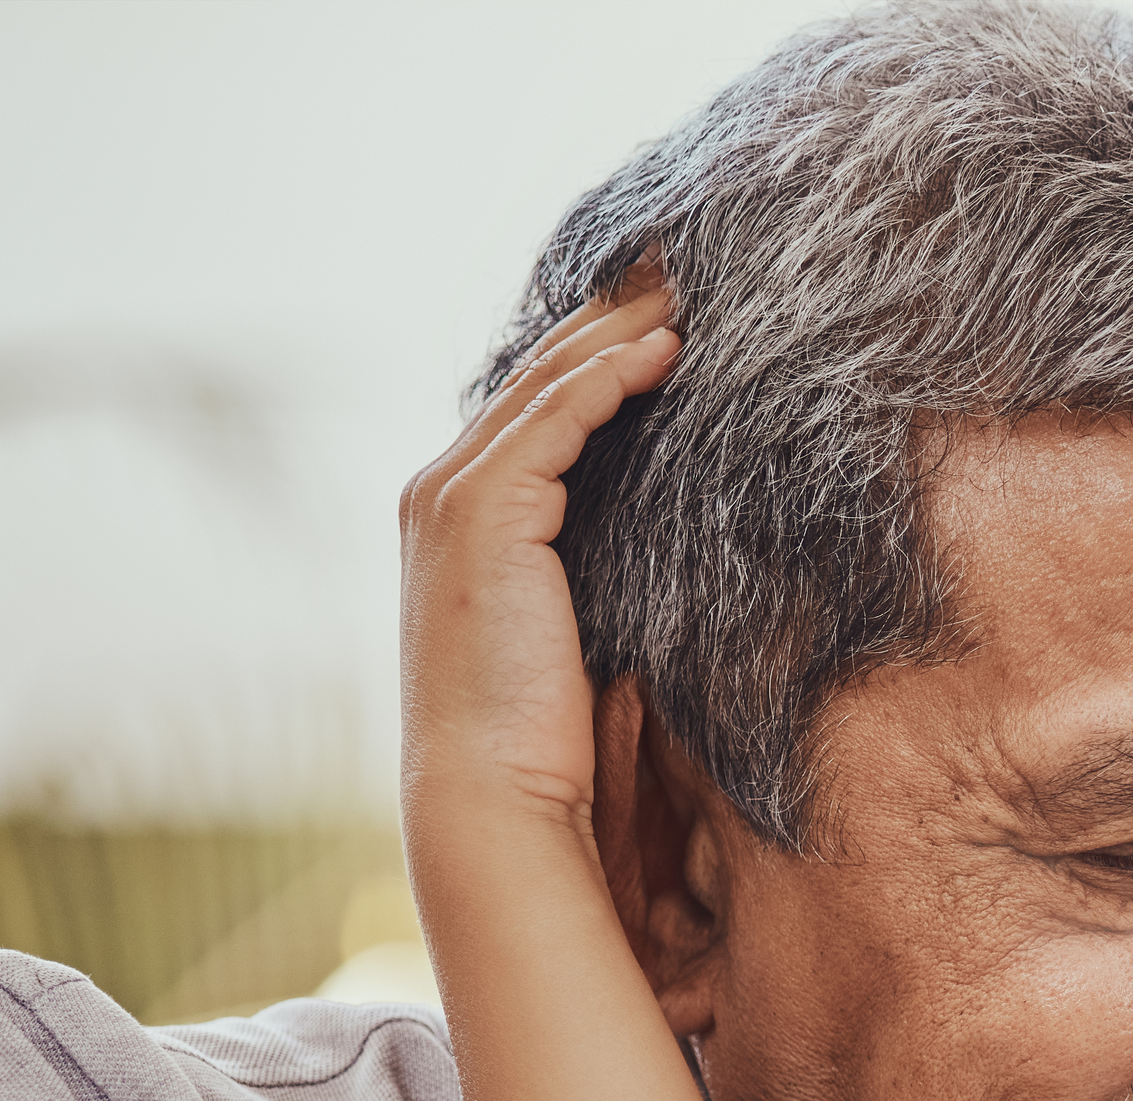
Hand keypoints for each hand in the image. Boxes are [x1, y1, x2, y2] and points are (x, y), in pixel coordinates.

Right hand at [396, 271, 677, 850]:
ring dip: (618, 331)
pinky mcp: (482, 515)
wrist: (496, 796)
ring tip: (689, 291)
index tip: (668, 312)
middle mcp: (442, 491)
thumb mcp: (583, 628)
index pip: (534, 406)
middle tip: (683, 270)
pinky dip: (608, 380)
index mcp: (463, 515)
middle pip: (537, 375)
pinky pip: (553, 422)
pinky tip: (664, 353)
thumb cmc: (548, 737)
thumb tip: (677, 547)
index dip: (598, 351)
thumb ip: (604, 569)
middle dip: (610, 318)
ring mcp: (453, 498)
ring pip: (545, 384)